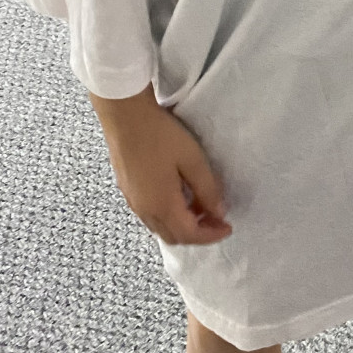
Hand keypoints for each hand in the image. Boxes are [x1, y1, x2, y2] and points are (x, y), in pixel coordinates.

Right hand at [91, 86, 231, 245]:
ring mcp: (133, 202)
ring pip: (160, 228)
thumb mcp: (192, 159)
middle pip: (174, 236)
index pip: (190, 235)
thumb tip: (218, 212)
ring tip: (202, 207)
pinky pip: (151, 216)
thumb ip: (208, 188)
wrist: (124, 116)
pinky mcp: (127, 191)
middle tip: (217, 219)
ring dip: (183, 225)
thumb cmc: (161, 135)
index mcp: (162, 206)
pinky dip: (169, 216)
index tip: (228, 227)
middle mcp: (145, 211)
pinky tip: (180, 197)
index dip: (211, 236)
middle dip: (198, 234)